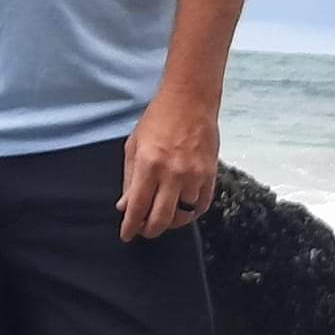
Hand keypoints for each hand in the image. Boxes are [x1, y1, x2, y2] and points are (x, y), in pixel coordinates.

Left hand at [117, 89, 218, 241]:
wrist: (191, 100)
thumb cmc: (159, 119)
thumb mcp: (134, 145)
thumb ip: (129, 179)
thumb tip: (125, 206)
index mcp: (149, 166)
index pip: (137, 208)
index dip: (130, 227)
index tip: (126, 234)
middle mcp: (172, 174)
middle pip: (160, 219)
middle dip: (149, 231)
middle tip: (143, 230)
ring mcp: (194, 176)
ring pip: (183, 216)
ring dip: (170, 222)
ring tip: (161, 218)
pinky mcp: (210, 175)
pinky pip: (201, 205)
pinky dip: (191, 213)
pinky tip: (182, 210)